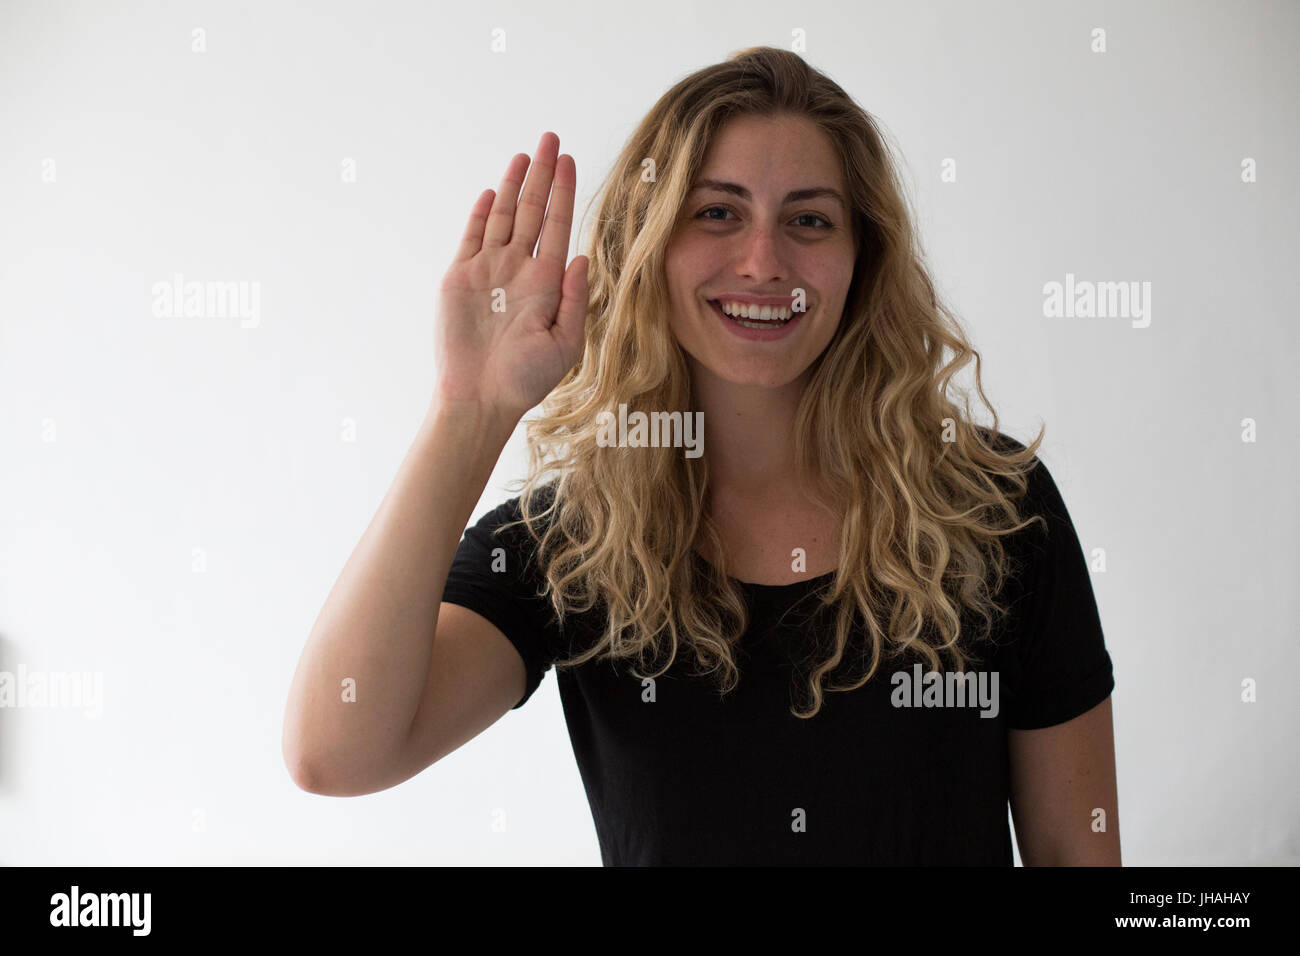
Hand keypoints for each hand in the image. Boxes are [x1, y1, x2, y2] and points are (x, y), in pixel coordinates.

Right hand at [433, 131, 588, 419]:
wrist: (480, 398)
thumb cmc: (525, 380)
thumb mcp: (565, 344)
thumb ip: (576, 299)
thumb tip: (583, 257)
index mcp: (547, 283)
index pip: (558, 226)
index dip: (565, 193)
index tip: (571, 161)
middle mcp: (519, 270)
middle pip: (533, 211)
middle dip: (542, 175)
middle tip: (551, 138)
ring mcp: (489, 271)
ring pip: (504, 217)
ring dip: (515, 185)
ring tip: (525, 155)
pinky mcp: (460, 278)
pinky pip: (472, 237)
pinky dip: (482, 214)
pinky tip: (494, 191)